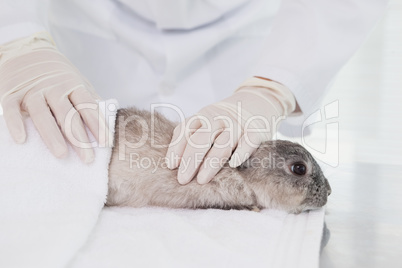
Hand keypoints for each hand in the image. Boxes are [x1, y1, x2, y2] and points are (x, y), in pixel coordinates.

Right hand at [0, 32, 106, 162]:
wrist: (27, 51)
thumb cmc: (58, 75)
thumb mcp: (78, 82)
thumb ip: (91, 100)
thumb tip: (109, 119)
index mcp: (73, 85)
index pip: (88, 107)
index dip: (98, 125)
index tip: (106, 144)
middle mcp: (54, 87)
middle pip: (68, 115)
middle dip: (79, 138)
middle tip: (88, 159)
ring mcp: (32, 90)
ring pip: (42, 114)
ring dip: (52, 135)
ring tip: (61, 154)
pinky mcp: (11, 92)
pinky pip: (12, 109)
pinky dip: (15, 124)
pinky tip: (22, 140)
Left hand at [165, 77, 296, 183]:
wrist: (256, 103)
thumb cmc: (224, 121)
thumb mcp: (206, 122)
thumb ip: (192, 136)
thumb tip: (174, 164)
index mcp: (203, 116)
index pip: (185, 130)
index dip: (176, 147)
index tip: (171, 165)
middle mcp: (218, 118)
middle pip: (201, 140)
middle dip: (190, 160)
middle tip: (182, 179)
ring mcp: (237, 125)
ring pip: (222, 145)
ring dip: (210, 163)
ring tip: (201, 180)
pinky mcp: (255, 130)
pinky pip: (248, 142)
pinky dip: (241, 152)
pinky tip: (234, 164)